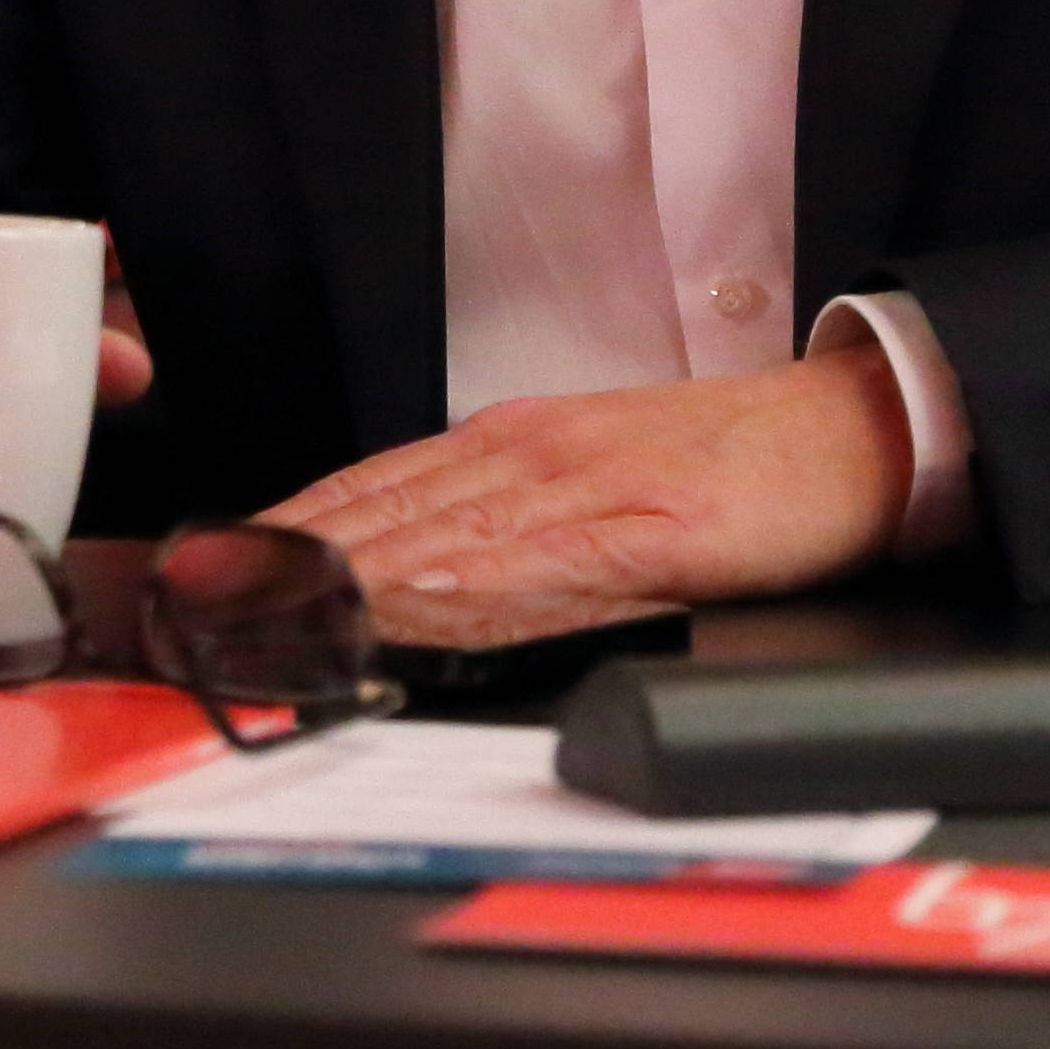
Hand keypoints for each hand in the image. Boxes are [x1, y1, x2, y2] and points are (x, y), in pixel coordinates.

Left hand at [264, 347, 914, 647]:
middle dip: (277, 558)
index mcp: (512, 445)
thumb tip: (419, 587)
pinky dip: (453, 593)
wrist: (854, 434)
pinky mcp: (644, 524)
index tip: (206, 572)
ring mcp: (582, 483)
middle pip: (376, 508)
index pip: (367, 488)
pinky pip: (530, 565)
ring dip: (337, 577)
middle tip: (195, 598)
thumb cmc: (735, 465)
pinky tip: (402, 614)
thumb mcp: (602, 489)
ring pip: (433, 534)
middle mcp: (528, 453)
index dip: (279, 531)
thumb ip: (516, 533)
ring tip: (258, 611)